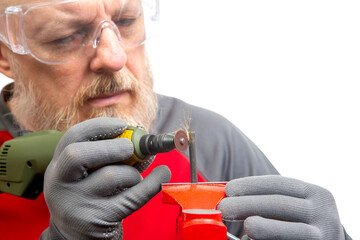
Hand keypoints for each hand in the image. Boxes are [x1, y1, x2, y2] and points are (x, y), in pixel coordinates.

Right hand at [40, 117, 170, 239]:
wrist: (78, 238)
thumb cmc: (90, 197)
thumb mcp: (91, 175)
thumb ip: (114, 157)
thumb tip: (145, 143)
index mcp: (58, 166)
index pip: (72, 137)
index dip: (98, 127)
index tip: (121, 125)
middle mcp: (60, 184)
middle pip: (77, 154)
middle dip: (110, 146)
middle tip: (129, 148)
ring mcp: (76, 204)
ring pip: (110, 176)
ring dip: (132, 172)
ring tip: (134, 178)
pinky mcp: (97, 221)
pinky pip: (133, 197)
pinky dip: (153, 183)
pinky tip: (162, 175)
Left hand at [218, 175, 344, 239]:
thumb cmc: (299, 225)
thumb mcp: (293, 208)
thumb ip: (267, 201)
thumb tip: (228, 198)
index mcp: (315, 194)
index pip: (279, 184)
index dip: (251, 185)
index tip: (229, 189)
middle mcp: (324, 213)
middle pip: (279, 204)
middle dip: (247, 204)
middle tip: (224, 208)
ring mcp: (324, 236)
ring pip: (288, 230)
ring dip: (262, 227)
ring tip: (245, 225)